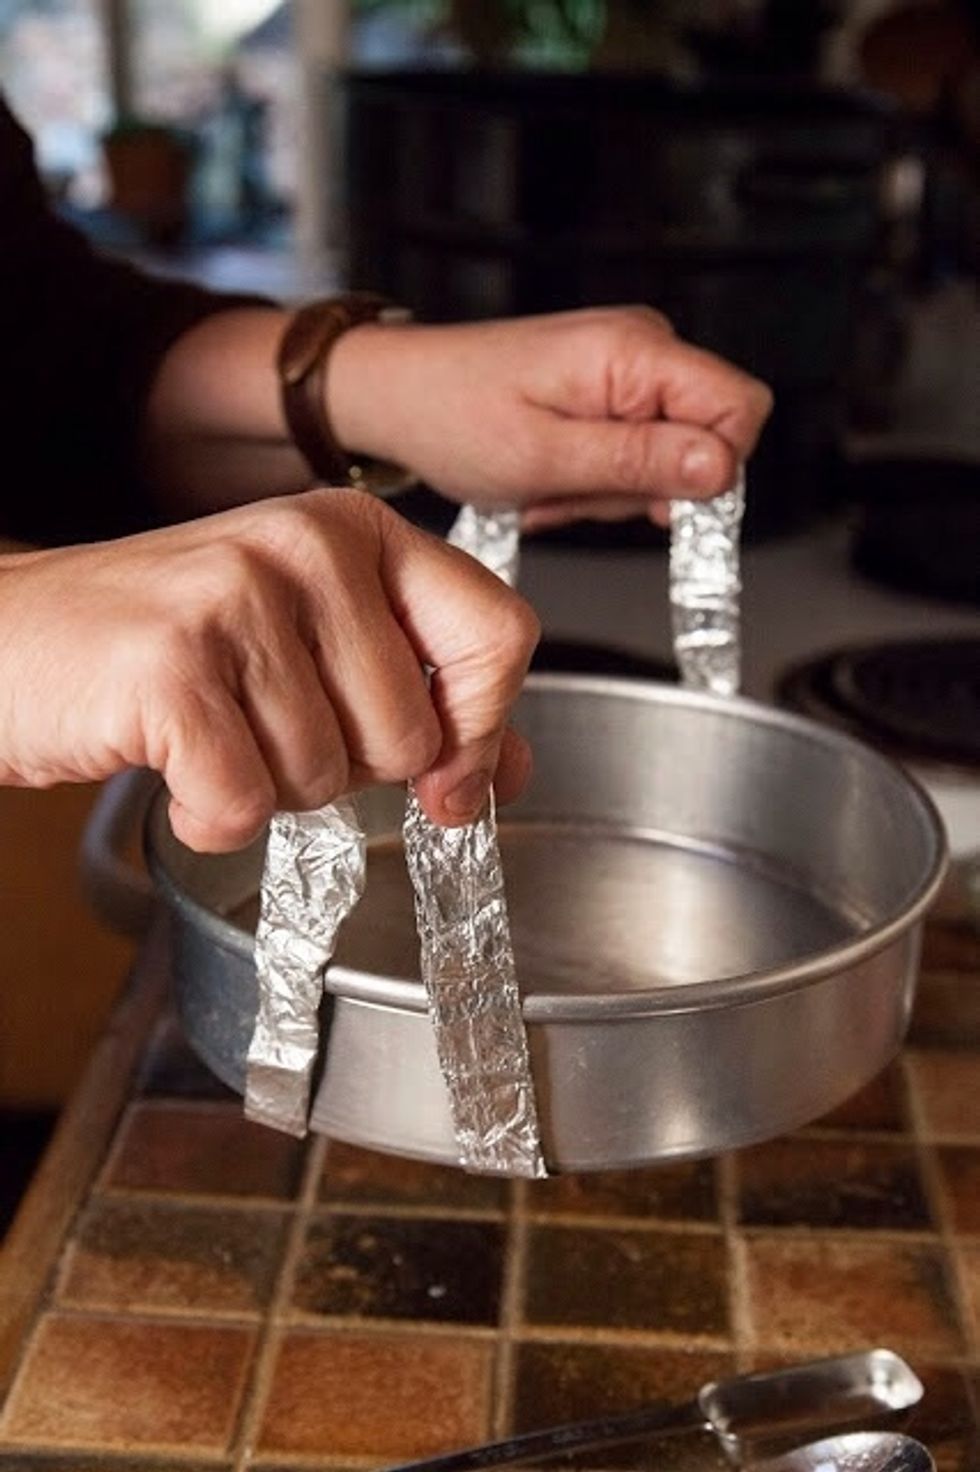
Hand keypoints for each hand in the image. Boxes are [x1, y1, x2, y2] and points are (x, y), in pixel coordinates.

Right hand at [0, 490, 537, 851]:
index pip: (498, 632)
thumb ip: (421, 695)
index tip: (449, 778)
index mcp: (354, 531)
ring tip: (209, 732)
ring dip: (268, 789)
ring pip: (328, 778)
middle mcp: (305, 546)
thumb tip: (508, 769)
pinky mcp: (170, 668)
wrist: (8, 639)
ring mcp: (235, 598)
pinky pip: (246, 804)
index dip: (483, 727)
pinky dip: (208, 816)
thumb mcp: (307, 645)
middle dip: (342, 768)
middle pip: (412, 735)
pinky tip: (173, 769)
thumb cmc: (160, 645)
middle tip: (261, 725)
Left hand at [328, 306, 772, 527]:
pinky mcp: (608, 387)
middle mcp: (642, 345)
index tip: (654, 506)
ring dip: (610, 491)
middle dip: (644, 488)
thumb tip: (721, 470)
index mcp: (635, 350)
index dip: (712, 470)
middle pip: (705, 438)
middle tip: (571, 493)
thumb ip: (638, 462)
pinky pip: (634, 448)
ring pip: (668, 454)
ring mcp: (626, 366)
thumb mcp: (546, 458)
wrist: (398, 396)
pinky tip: (550, 480)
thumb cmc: (452, 417)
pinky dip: (595, 479)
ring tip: (548, 486)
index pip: (741, 408)